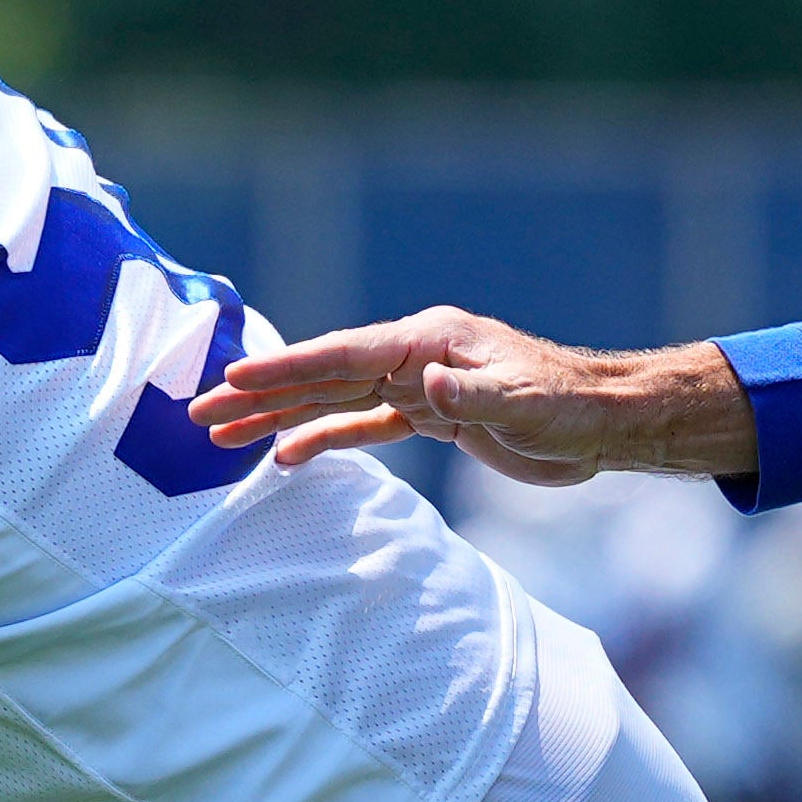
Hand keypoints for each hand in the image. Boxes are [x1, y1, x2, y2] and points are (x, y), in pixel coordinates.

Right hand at [186, 307, 752, 484]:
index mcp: (427, 343)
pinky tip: (286, 458)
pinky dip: (323, 439)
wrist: (604, 420)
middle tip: (198, 413)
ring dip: (278, 417)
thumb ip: (471, 394)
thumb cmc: (569, 406)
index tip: (231, 378)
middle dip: (259, 394)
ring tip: (221, 435)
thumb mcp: (524, 403)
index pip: (342, 355)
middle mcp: (414, 357)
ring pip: (331, 399)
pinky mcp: (429, 416)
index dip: (285, 369)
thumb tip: (426, 384)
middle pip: (321, 375)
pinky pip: (361, 425)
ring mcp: (417, 385)